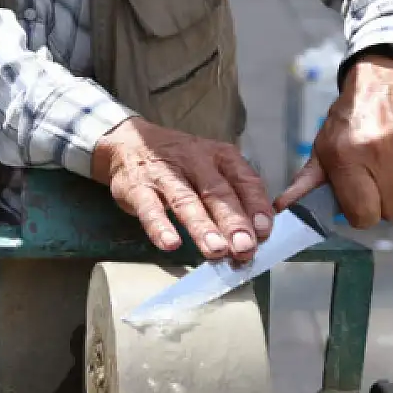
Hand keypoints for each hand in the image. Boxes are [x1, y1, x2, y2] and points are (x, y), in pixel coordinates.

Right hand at [92, 117, 274, 261]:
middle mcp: (195, 161)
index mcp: (220, 156)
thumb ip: (235, 196)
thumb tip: (260, 232)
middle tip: (244, 246)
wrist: (127, 142)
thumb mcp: (211, 167)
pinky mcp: (138, 188)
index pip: (244, 180)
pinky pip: (150, 208)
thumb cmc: (180, 162)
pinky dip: (160, 227)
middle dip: (232, 221)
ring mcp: (165, 174)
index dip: (256, 206)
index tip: (264, 231)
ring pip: (186, 201)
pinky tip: (170, 244)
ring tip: (216, 250)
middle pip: (217, 192)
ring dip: (202, 227)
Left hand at [277, 55, 392, 226]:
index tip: (361, 200)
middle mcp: (381, 153)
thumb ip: (308, 182)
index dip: (362, 213)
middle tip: (379, 178)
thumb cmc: (352, 117)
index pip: (364, 216)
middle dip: (385, 201)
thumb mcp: (324, 146)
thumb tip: (284, 208)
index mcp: (347, 156)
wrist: (388, 76)